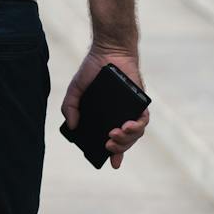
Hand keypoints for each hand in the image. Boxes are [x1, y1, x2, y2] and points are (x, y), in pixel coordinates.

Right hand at [62, 46, 149, 169]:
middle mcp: (120, 116)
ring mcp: (131, 110)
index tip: (113, 163)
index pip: (113, 139)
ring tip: (115, 135)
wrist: (108, 51)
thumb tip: (72, 126)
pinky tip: (128, 125)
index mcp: (106, 117)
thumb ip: (70, 107)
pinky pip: (143, 119)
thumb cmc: (93, 70)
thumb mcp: (76, 90)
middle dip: (118, 147)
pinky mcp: (140, 102)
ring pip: (136, 133)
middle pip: (125, 140)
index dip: (114, 154)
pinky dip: (137, 126)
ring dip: (127, 139)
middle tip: (108, 144)